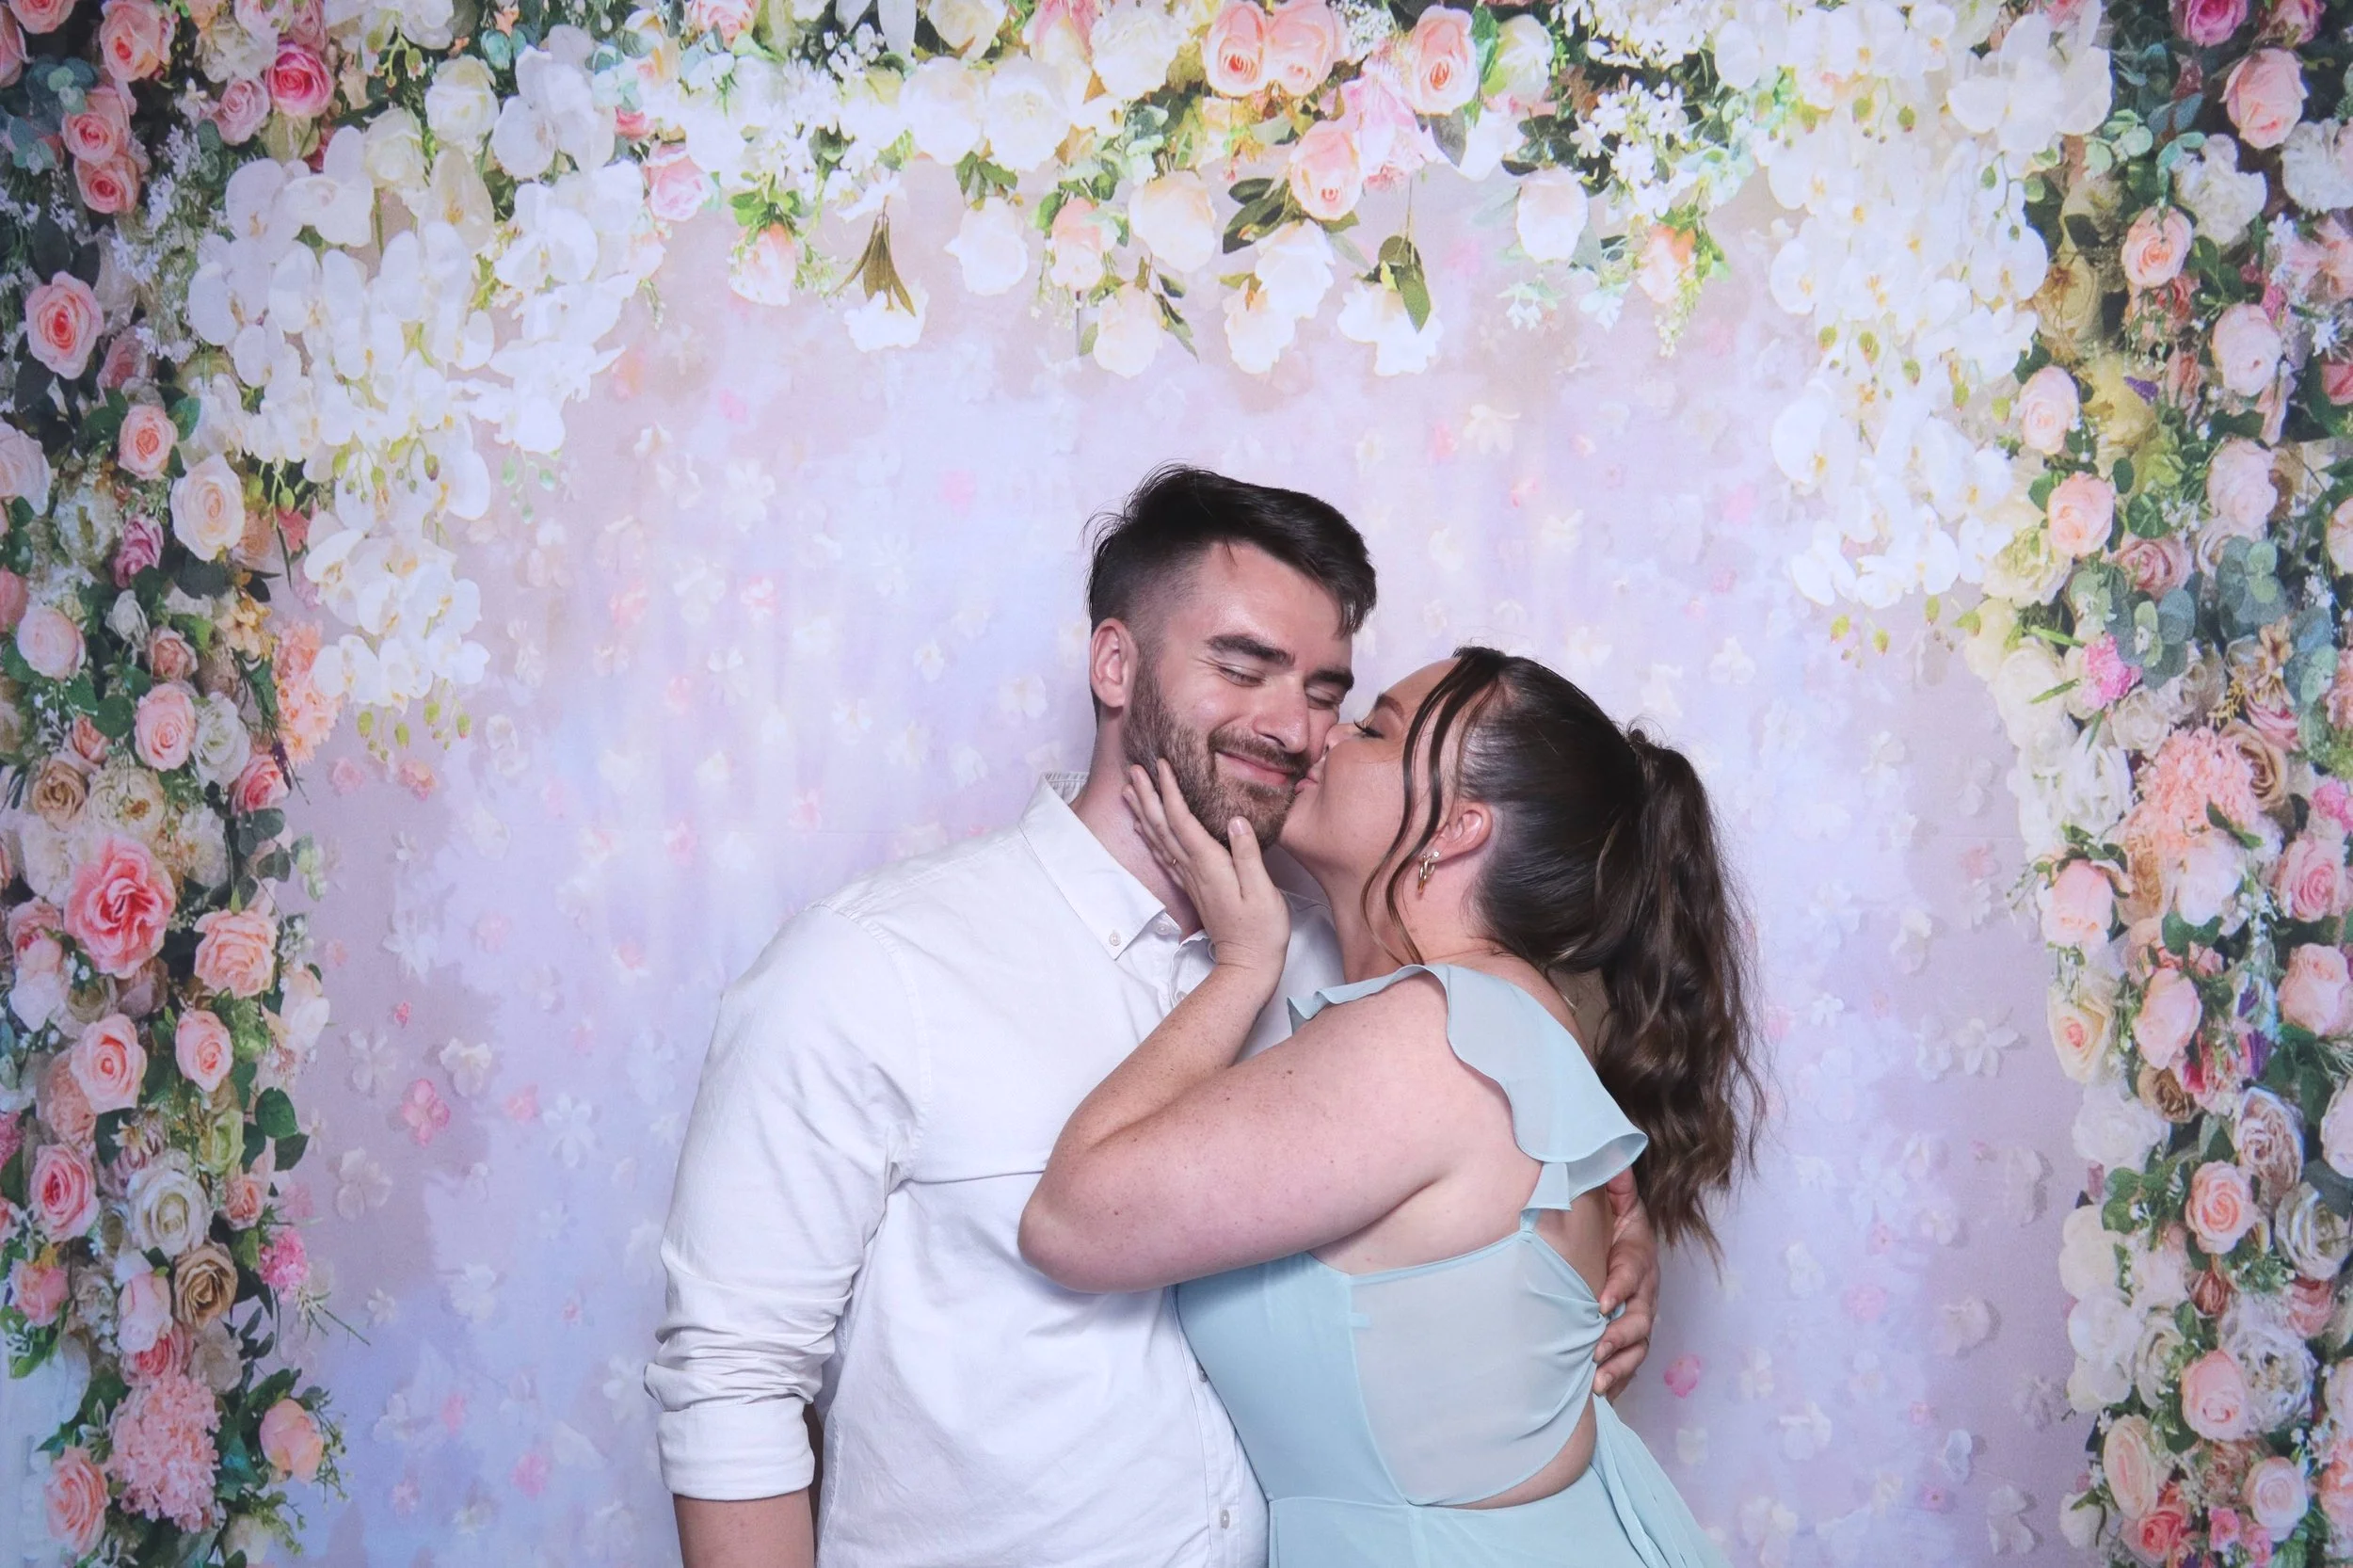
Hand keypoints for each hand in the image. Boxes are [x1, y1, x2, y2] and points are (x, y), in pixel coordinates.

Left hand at [1125, 760, 1289, 984]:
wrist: (1247, 964)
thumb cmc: (1261, 929)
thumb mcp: (1263, 892)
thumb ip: (1248, 856)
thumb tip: (1235, 820)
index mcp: (1209, 865)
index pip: (1182, 820)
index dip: (1170, 791)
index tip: (1161, 765)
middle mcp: (1193, 869)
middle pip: (1163, 826)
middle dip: (1148, 794)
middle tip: (1135, 768)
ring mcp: (1189, 879)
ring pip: (1158, 839)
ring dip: (1143, 812)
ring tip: (1130, 789)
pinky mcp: (1192, 887)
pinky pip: (1163, 855)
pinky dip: (1150, 837)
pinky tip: (1143, 827)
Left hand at [1591, 1169, 1659, 1398]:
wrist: (1620, 1236)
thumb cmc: (1611, 1218)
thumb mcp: (1614, 1195)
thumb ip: (1613, 1181)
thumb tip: (1613, 1160)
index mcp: (1638, 1255)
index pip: (1632, 1272)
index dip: (1620, 1286)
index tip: (1600, 1302)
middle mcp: (1644, 1289)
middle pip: (1639, 1317)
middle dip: (1620, 1337)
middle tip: (1597, 1350)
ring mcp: (1640, 1315)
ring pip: (1637, 1345)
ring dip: (1620, 1365)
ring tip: (1599, 1383)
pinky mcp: (1631, 1335)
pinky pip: (1631, 1361)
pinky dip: (1619, 1378)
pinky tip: (1602, 1396)